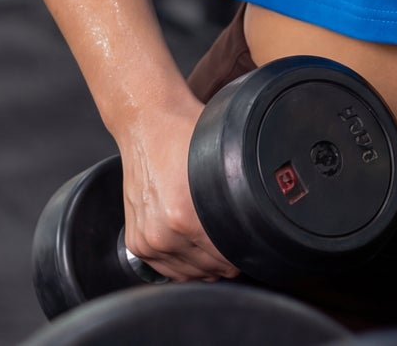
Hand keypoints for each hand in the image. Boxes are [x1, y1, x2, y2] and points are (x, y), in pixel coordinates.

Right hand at [116, 98, 238, 282]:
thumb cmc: (185, 134)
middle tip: (239, 245)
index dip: (244, 253)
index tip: (252, 246)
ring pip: (187, 274)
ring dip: (206, 266)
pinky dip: (183, 265)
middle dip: (227, 260)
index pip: (226, 257)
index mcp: (185, 217)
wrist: (148, 122)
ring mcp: (147, 241)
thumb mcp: (224, 160)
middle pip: (208, 269)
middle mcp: (163, 235)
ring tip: (219, 248)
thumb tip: (260, 215)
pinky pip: (166, 270)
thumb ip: (239, 192)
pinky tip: (197, 252)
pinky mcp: (135, 242)